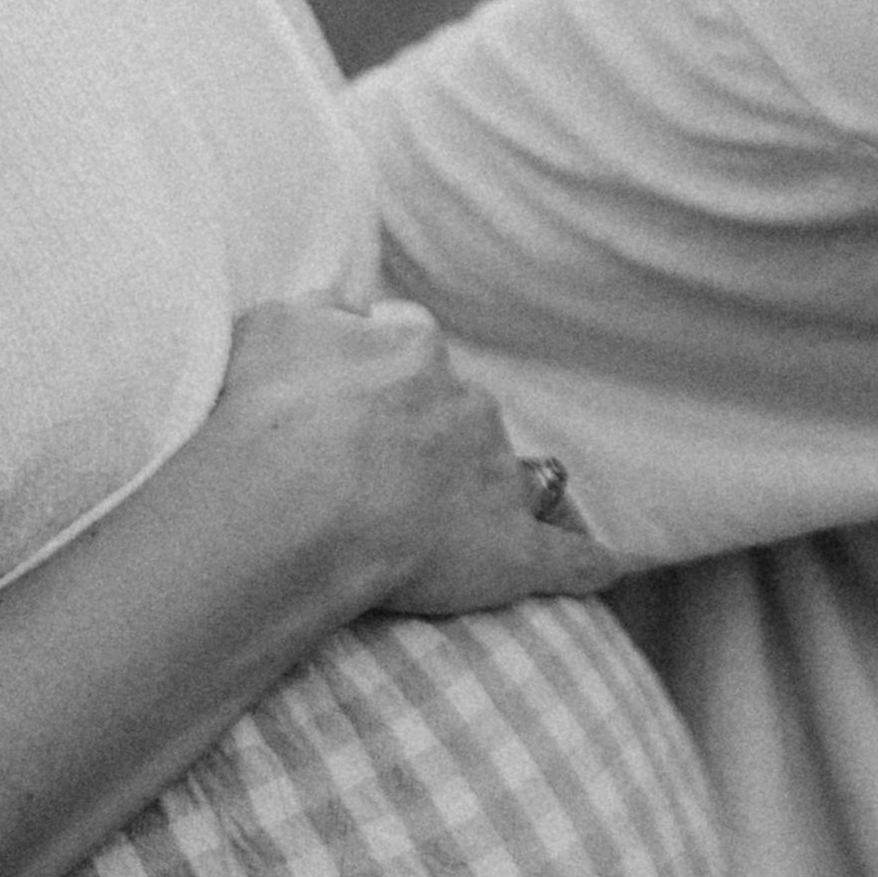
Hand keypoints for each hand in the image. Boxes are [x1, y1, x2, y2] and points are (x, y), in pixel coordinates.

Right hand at [188, 293, 620, 635]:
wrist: (295, 501)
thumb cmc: (270, 417)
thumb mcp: (275, 328)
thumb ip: (321, 313)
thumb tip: (347, 309)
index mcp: (413, 352)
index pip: (412, 347)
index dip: (386, 378)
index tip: (363, 404)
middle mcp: (466, 404)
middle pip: (461, 412)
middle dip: (434, 438)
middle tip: (384, 478)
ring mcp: (494, 476)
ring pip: (507, 475)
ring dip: (487, 492)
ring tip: (454, 528)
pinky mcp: (511, 550)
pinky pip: (564, 556)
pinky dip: (585, 562)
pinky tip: (607, 568)